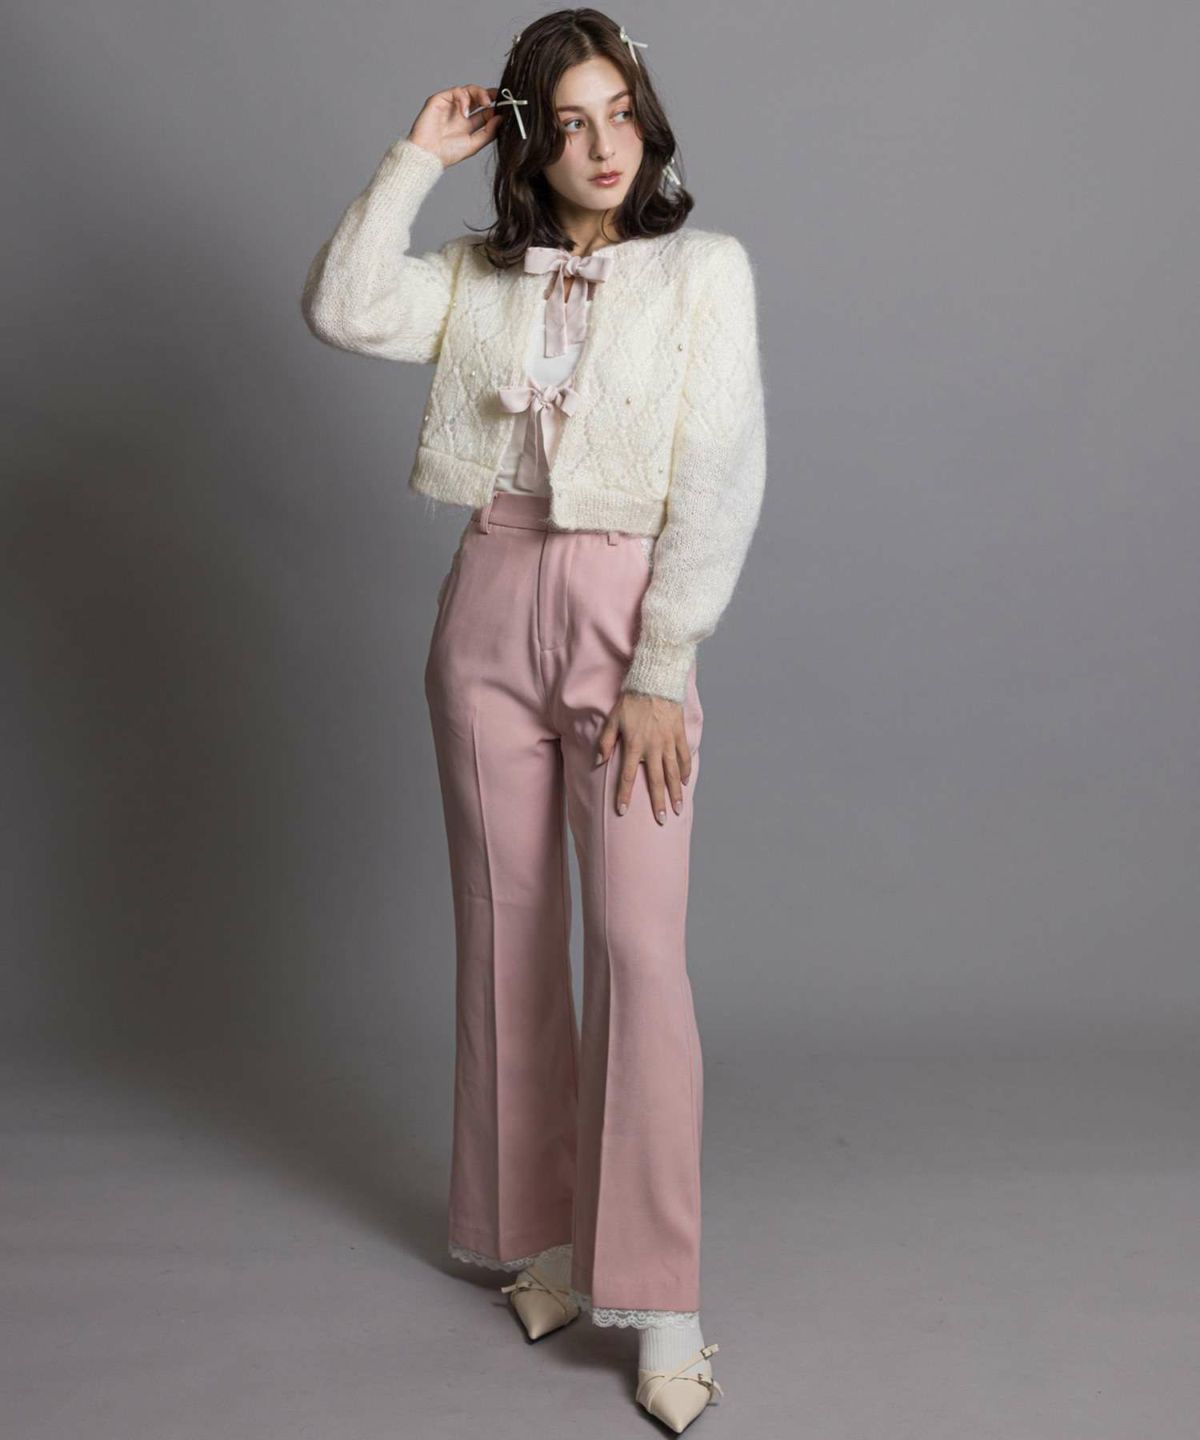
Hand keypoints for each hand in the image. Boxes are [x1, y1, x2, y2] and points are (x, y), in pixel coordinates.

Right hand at [407, 86, 502, 168]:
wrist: (428, 155)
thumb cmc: (447, 154)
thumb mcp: (474, 145)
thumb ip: (488, 132)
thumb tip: (502, 119)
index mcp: (468, 125)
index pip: (485, 111)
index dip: (496, 107)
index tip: (506, 107)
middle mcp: (460, 113)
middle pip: (478, 98)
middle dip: (490, 95)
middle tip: (499, 97)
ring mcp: (450, 105)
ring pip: (469, 90)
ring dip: (480, 93)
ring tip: (486, 102)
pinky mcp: (440, 99)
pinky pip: (456, 91)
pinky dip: (463, 98)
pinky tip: (465, 111)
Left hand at [595, 691, 692, 823]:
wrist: (655, 681)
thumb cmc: (631, 700)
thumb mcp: (613, 719)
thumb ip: (605, 742)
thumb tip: (599, 761)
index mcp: (634, 745)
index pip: (627, 776)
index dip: (624, 795)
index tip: (622, 811)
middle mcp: (653, 747)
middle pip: (656, 780)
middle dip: (658, 802)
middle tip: (661, 820)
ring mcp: (668, 742)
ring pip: (673, 773)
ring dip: (675, 792)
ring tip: (677, 808)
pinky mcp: (679, 735)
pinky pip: (684, 756)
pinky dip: (685, 770)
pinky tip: (685, 782)